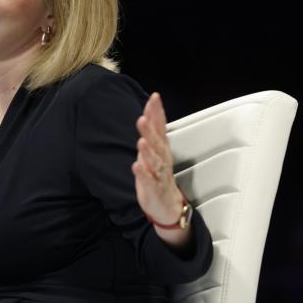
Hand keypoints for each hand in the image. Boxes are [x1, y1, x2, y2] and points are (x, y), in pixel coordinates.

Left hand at [132, 92, 186, 231]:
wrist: (166, 205)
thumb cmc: (158, 175)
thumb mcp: (154, 152)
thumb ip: (152, 133)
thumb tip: (148, 112)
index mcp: (161, 149)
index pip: (160, 127)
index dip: (157, 113)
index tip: (154, 97)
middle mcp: (161, 159)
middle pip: (156, 142)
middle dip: (150, 130)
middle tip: (143, 118)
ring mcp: (158, 174)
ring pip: (154, 161)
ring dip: (147, 151)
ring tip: (141, 141)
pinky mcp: (153, 188)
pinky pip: (148, 180)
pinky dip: (142, 174)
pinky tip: (136, 166)